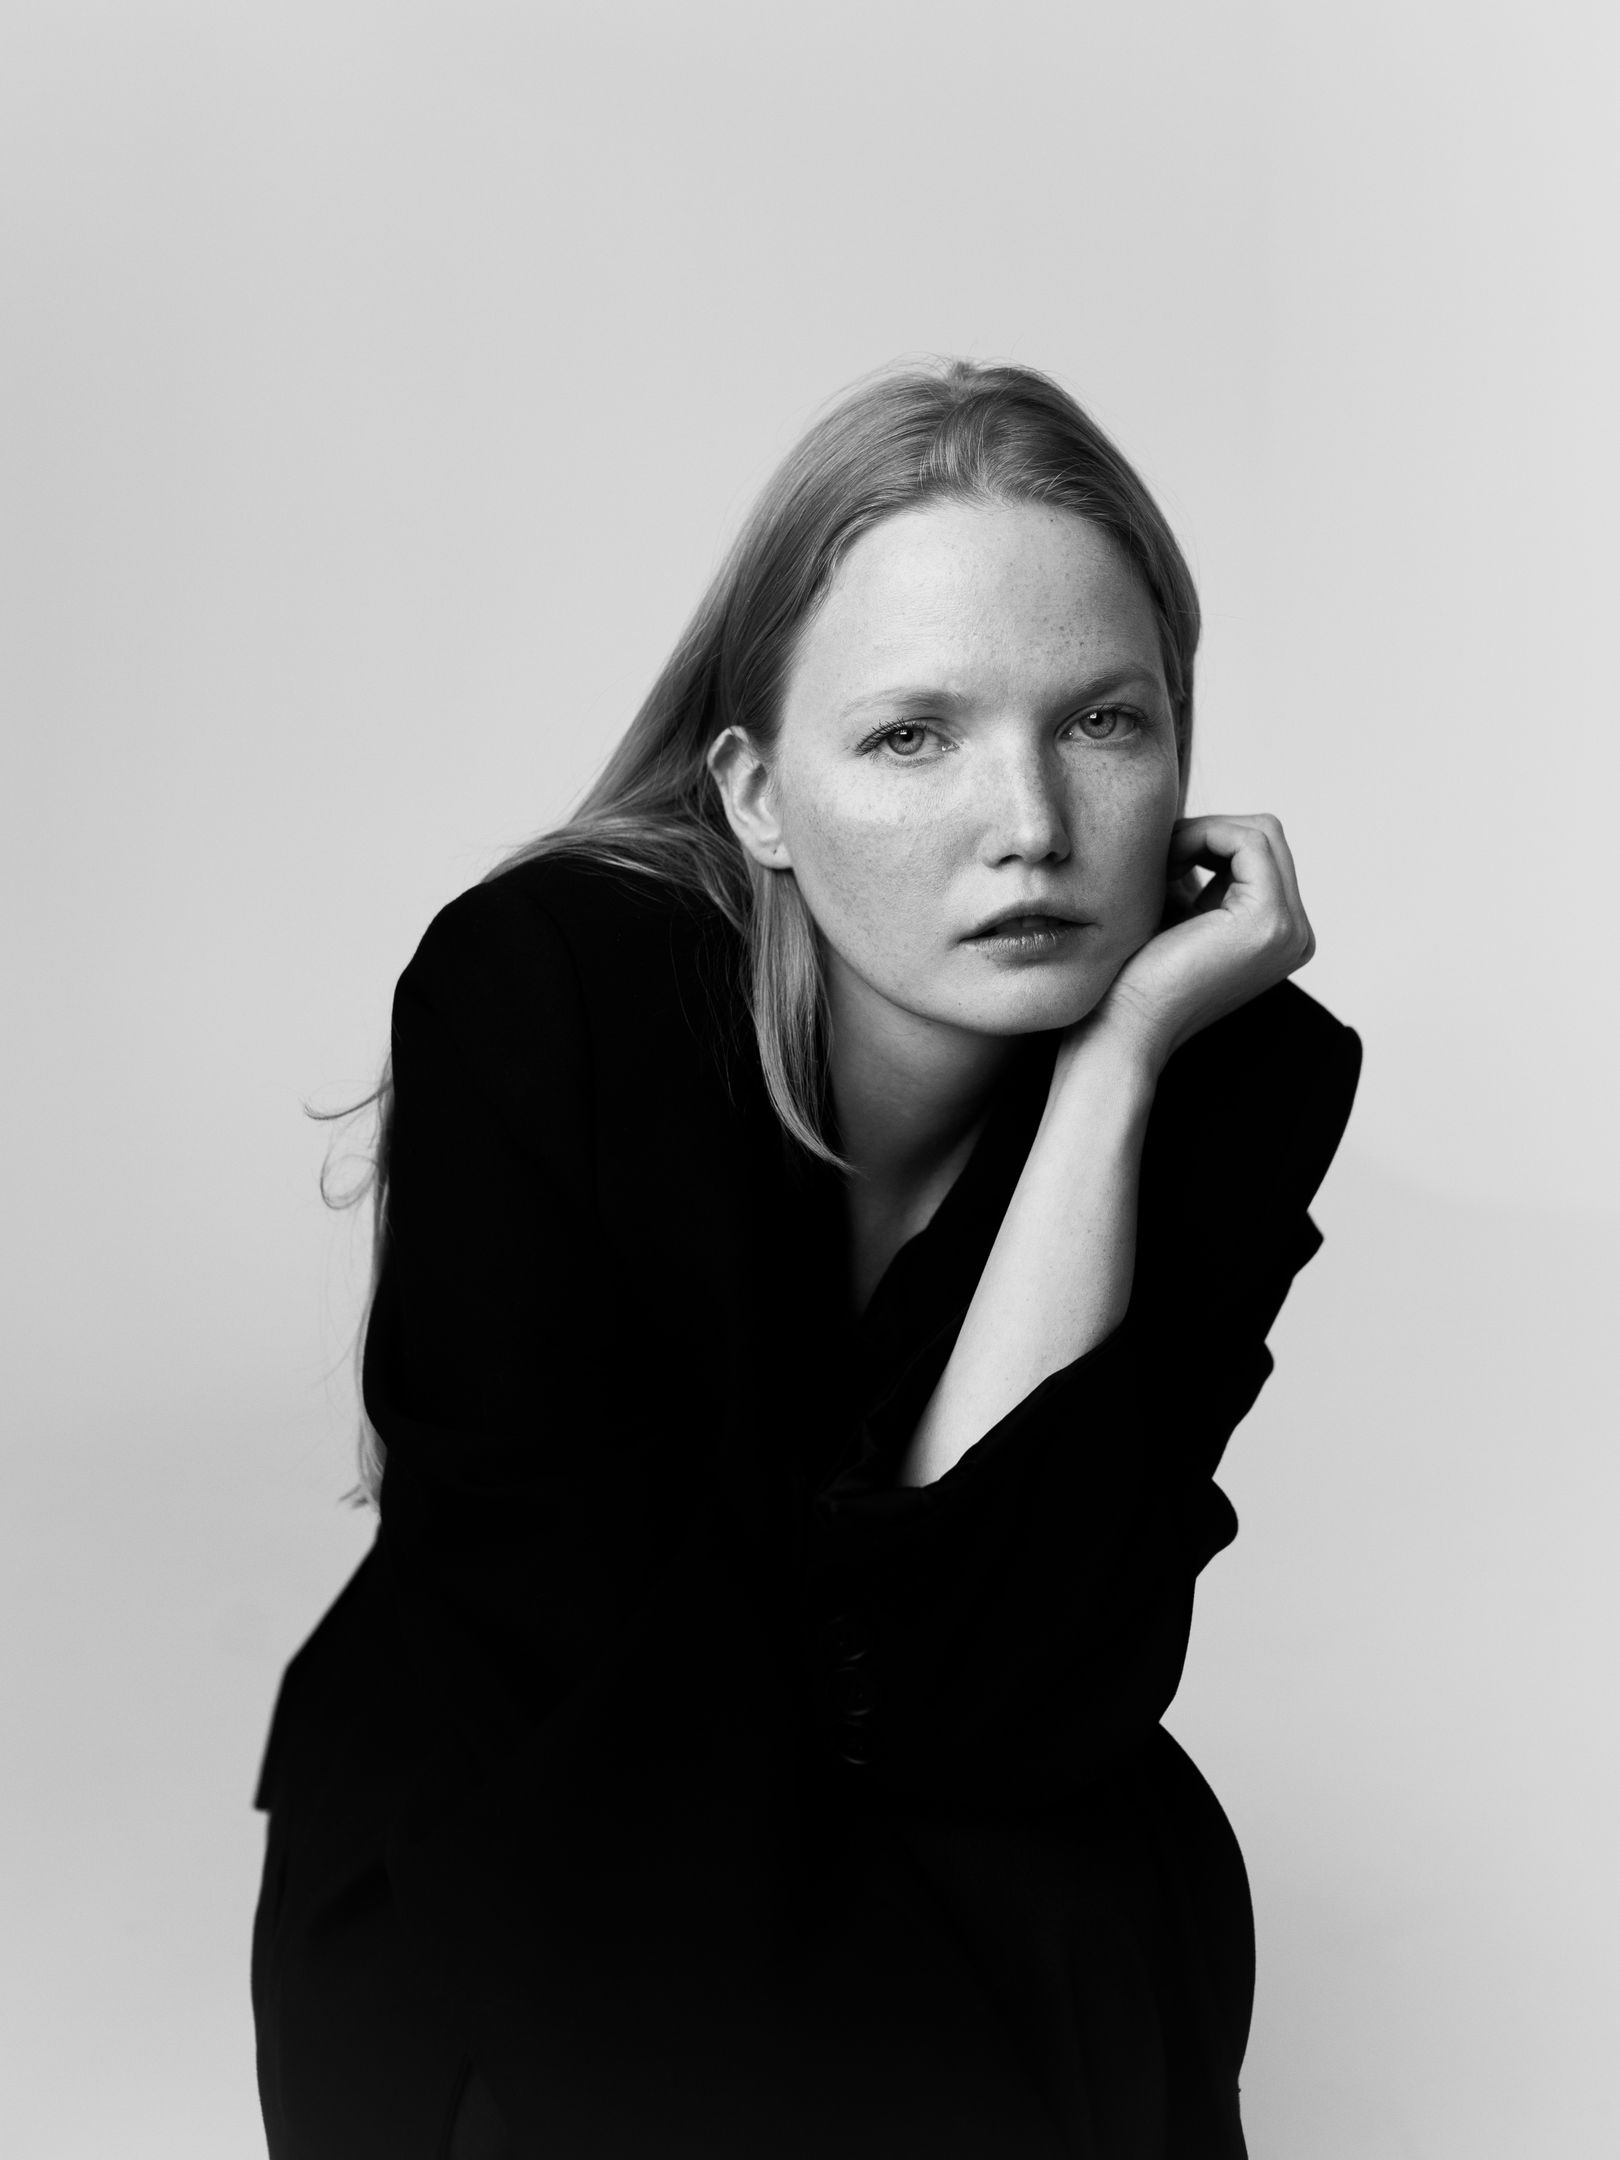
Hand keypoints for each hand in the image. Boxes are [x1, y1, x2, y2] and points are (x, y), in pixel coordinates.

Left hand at [1073, 813, 1315, 1078]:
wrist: (1123, 1026)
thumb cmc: (1135, 974)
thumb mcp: (1178, 909)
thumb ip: (1201, 872)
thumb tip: (1200, 823)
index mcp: (1281, 935)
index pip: (1262, 853)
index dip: (1209, 839)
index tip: (1161, 858)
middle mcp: (1297, 935)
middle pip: (1267, 837)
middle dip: (1209, 832)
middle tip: (1160, 855)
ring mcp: (1291, 929)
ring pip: (1261, 833)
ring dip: (1203, 832)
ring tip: (1161, 864)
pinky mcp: (1271, 920)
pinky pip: (1250, 841)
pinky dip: (1204, 836)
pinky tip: (1168, 863)